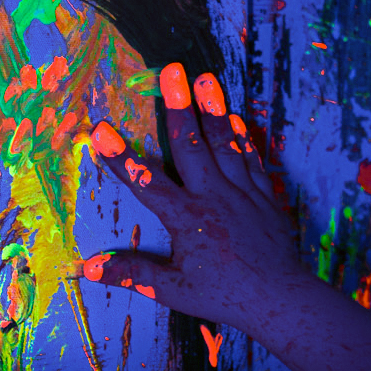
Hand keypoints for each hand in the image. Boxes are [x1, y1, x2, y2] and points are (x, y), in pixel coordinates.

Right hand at [83, 62, 308, 332]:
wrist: (279, 300)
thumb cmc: (224, 296)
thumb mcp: (174, 290)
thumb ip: (133, 274)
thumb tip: (90, 269)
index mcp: (187, 219)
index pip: (146, 182)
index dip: (120, 156)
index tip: (99, 129)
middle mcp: (213, 198)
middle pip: (191, 145)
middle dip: (178, 105)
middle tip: (171, 71)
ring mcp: (242, 193)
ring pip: (224, 144)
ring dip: (213, 109)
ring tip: (205, 78)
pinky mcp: (264, 197)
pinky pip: (250, 160)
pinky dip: (241, 138)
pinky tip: (234, 118)